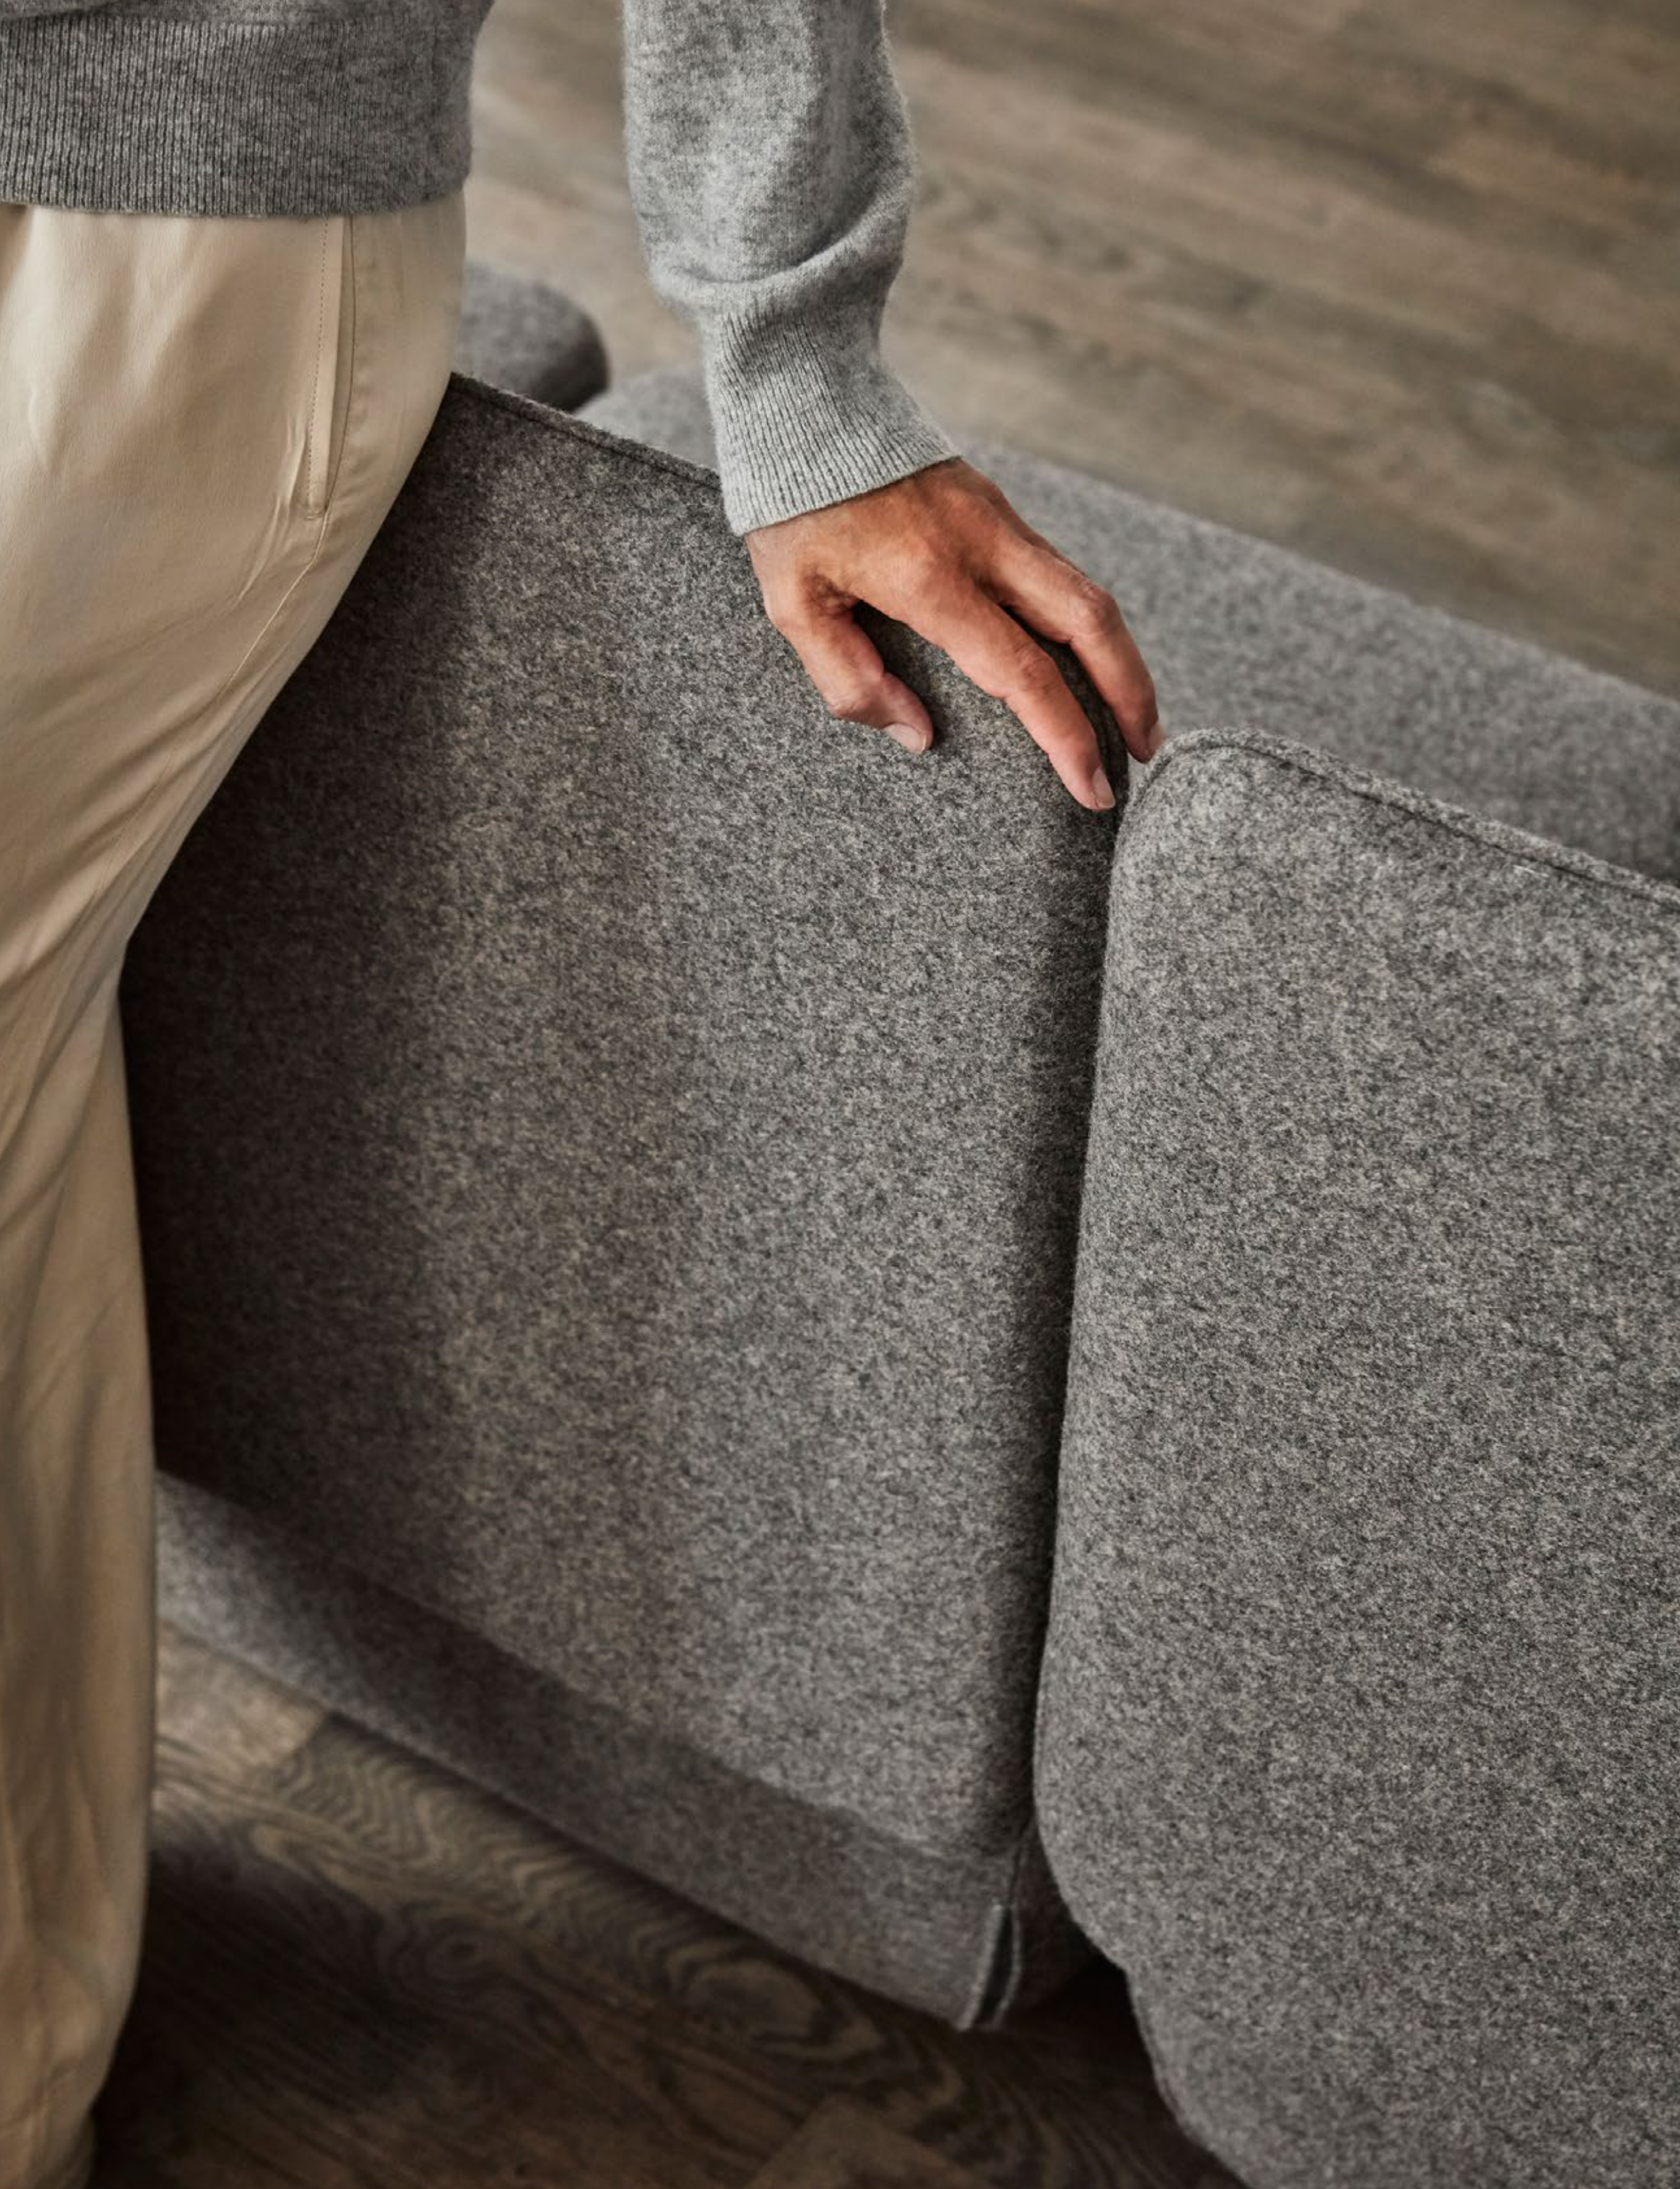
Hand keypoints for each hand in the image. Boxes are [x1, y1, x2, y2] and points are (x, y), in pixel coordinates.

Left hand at [745, 456, 1160, 809]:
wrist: (806, 402)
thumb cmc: (792, 510)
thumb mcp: (794, 605)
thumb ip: (849, 679)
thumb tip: (919, 735)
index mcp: (929, 577)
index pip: (1021, 671)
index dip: (1065, 735)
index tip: (1090, 787)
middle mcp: (982, 545)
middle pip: (1090, 622)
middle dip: (1131, 692)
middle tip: (1144, 752)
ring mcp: (998, 520)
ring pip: (1087, 593)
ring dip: (1121, 658)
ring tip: (1131, 717)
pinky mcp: (998, 508)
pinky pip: (1059, 574)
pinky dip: (1088, 626)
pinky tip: (1087, 662)